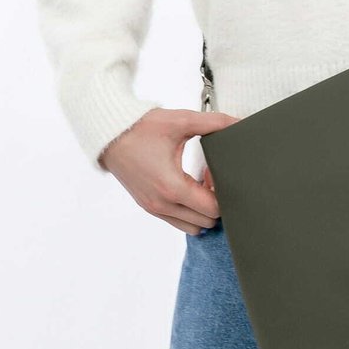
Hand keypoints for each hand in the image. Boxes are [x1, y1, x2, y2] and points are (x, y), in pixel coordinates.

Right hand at [98, 107, 240, 234]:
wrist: (110, 134)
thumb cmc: (142, 128)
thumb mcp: (181, 121)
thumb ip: (214, 123)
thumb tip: (238, 124)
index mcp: (172, 187)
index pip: (213, 210)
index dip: (222, 192)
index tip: (213, 171)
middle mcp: (163, 204)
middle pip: (206, 222)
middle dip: (214, 201)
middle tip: (208, 176)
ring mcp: (154, 208)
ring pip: (192, 227)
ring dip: (201, 209)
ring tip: (198, 182)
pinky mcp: (148, 206)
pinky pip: (177, 221)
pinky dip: (188, 210)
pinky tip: (186, 185)